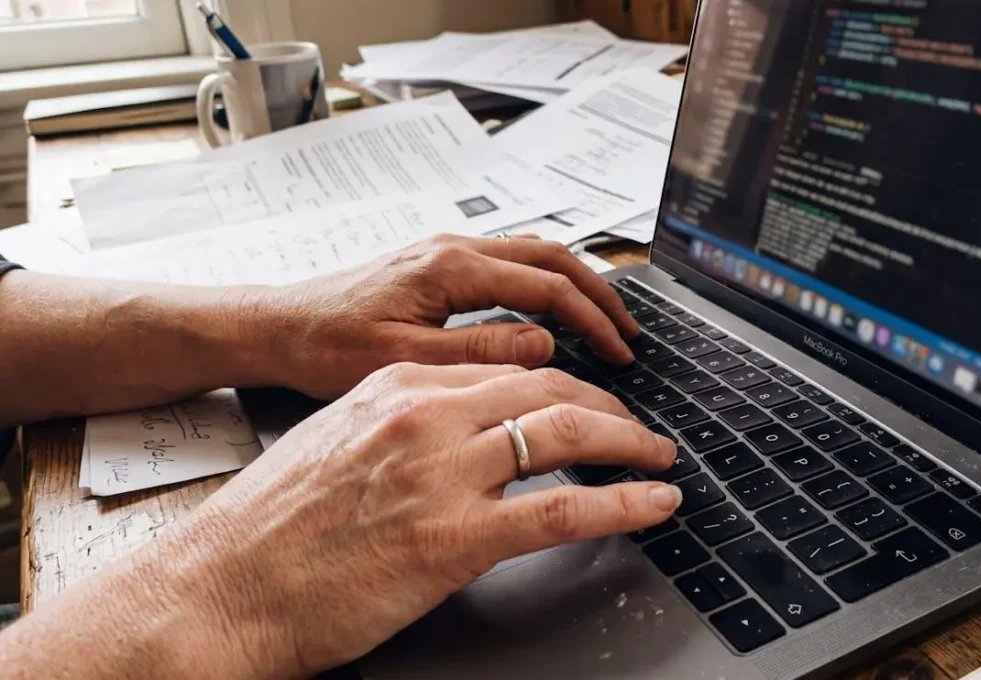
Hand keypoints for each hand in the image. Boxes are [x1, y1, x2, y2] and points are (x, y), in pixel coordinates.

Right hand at [122, 363, 679, 677]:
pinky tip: (655, 503)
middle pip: (548, 388)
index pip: (507, 368)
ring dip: (629, 442)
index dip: (565, 384)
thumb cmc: (265, 533)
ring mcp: (442, 472)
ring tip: (658, 457)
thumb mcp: (336, 446)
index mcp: (396, 386)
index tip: (590, 400)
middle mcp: (425, 414)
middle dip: (608, 406)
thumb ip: (402, 428)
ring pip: (566, 432)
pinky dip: (624, 502)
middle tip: (638, 428)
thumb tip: (460, 439)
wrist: (218, 591)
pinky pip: (564, 508)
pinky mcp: (455, 537)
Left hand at [258, 234, 640, 399]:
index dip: (592, 320)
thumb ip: (478, 351)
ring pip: (533, 254)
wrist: (275, 328)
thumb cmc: (325, 347)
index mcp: (451, 267)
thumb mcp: (403, 361)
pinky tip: (552, 315)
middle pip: (552, 257)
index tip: (621, 352)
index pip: (547, 286)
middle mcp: (453, 249)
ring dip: (575, 285)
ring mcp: (446, 252)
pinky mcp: (437, 266)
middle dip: (599, 294)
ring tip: (604, 323)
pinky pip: (508, 264)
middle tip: (630, 332)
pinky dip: (544, 285)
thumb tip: (543, 344)